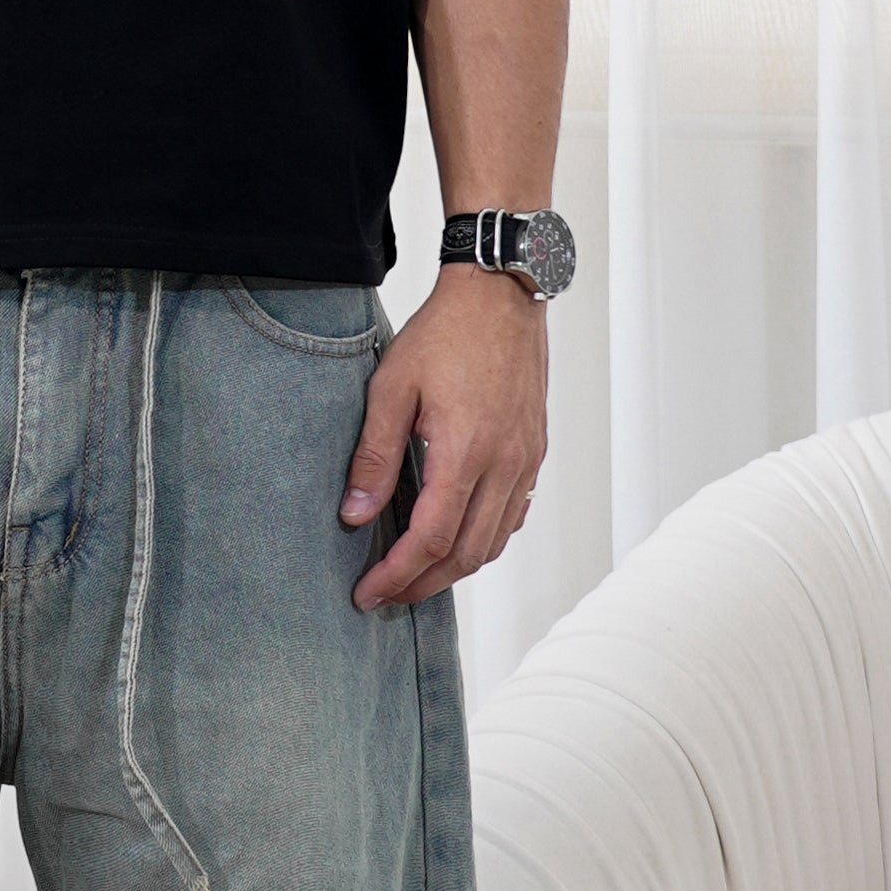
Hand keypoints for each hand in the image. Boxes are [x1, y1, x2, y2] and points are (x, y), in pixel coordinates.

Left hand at [342, 271, 547, 610]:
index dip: (397, 575)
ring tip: (417, 576)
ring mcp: (525, 460)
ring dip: (455, 570)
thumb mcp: (392, 387)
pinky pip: (514, 515)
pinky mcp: (534, 451)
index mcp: (465, 453)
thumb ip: (374, 456)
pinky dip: (485, 541)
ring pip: (494, 542)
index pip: (430, 539)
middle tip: (387, 596)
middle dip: (423, 585)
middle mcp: (504, 465)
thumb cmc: (446, 332)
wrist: (500, 294)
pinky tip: (458, 540)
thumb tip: (357, 514)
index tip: (367, 594)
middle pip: (465, 554)